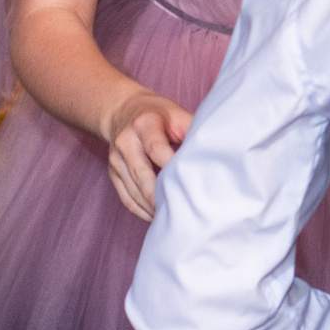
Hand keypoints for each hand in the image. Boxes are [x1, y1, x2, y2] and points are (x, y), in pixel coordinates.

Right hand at [100, 89, 191, 221]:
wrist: (124, 111)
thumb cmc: (159, 114)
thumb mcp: (177, 113)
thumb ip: (193, 129)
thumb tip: (215, 150)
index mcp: (145, 124)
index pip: (156, 148)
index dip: (171, 166)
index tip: (189, 180)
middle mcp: (126, 141)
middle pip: (142, 174)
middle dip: (160, 195)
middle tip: (182, 210)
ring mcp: (116, 159)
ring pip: (133, 190)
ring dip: (152, 207)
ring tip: (174, 217)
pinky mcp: (113, 173)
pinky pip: (126, 197)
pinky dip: (141, 210)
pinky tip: (157, 217)